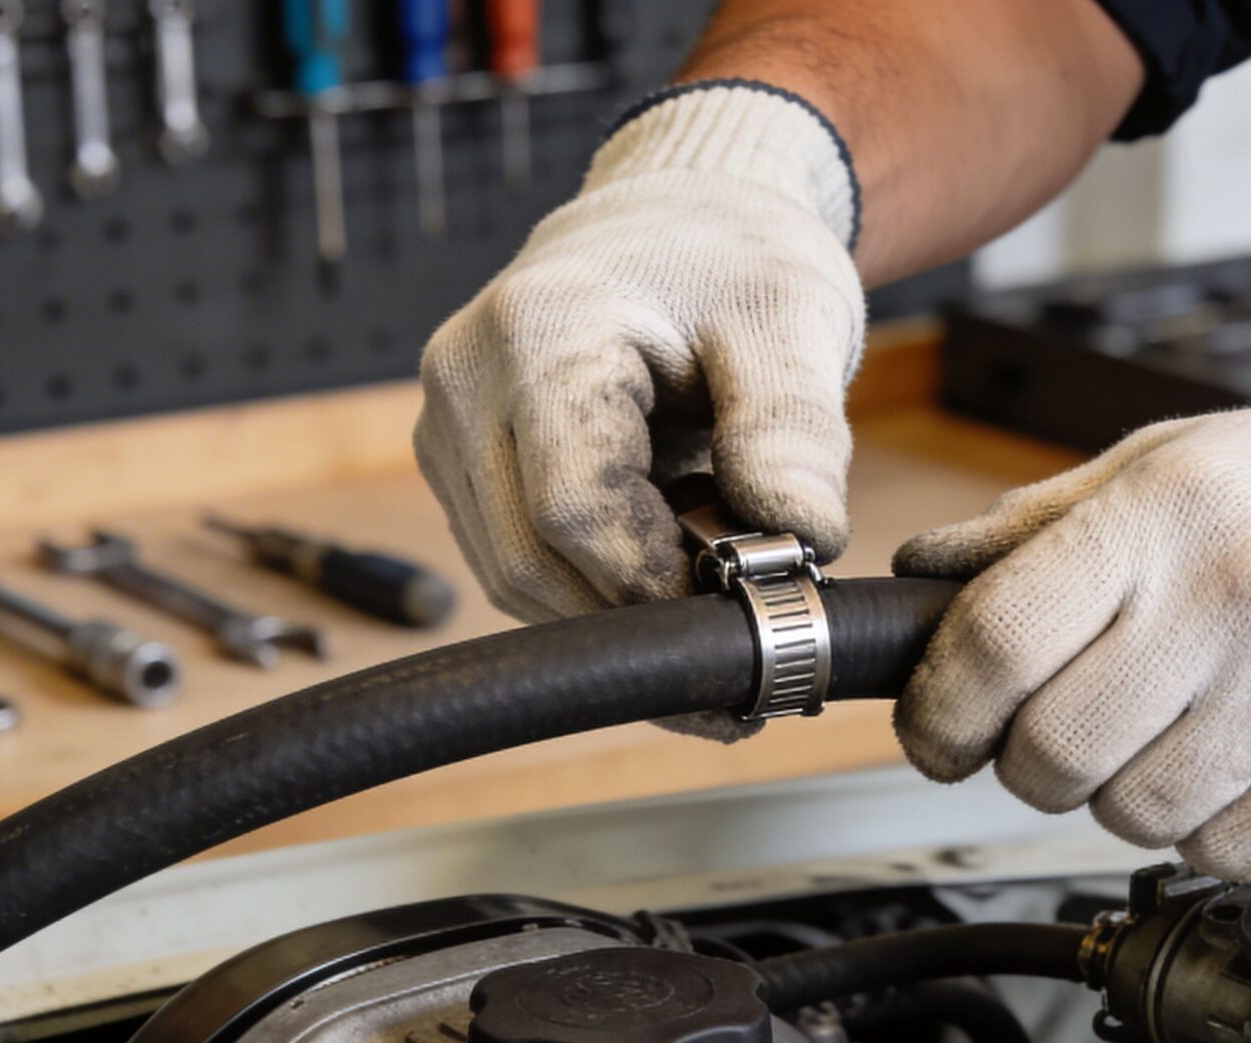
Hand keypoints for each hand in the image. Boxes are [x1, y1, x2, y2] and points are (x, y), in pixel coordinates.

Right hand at [416, 83, 865, 623]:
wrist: (677, 224)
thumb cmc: (732, 266)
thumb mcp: (792, 323)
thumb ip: (795, 430)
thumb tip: (803, 538)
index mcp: (540, 327)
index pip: (574, 505)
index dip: (653, 579)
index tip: (734, 600)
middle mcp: (467, 377)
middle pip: (530, 558)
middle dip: (634, 607)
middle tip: (730, 611)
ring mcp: (447, 424)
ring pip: (512, 575)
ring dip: (609, 603)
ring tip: (699, 567)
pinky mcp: (456, 463)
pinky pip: (510, 561)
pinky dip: (586, 582)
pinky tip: (656, 548)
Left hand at [892, 358, 1250, 880]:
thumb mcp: (1180, 459)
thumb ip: (1041, 525)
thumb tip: (920, 576)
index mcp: (1171, 511)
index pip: (992, 641)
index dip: (938, 710)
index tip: (938, 731)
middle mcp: (1238, 600)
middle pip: (1050, 753)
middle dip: (1029, 762)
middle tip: (1063, 733)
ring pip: (1132, 818)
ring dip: (1128, 795)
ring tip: (1183, 730)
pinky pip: (1226, 855)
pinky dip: (1216, 830)